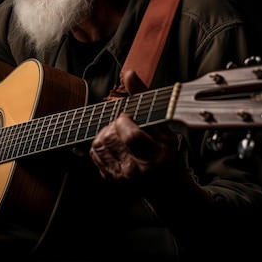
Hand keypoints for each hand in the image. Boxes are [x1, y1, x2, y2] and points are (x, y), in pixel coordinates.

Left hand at [89, 69, 180, 185]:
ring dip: (106, 133)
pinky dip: (101, 144)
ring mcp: (121, 177)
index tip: (129, 118)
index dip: (124, 121)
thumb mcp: (164, 125)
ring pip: (98, 143)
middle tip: (126, 127)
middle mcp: (136, 170)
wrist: (166, 187)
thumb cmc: (167, 155)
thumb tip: (129, 74)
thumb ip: (143, 98)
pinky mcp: (110, 178)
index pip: (129, 135)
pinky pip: (94, 154)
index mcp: (155, 157)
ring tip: (121, 135)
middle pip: (109, 137)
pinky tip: (114, 144)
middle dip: (114, 125)